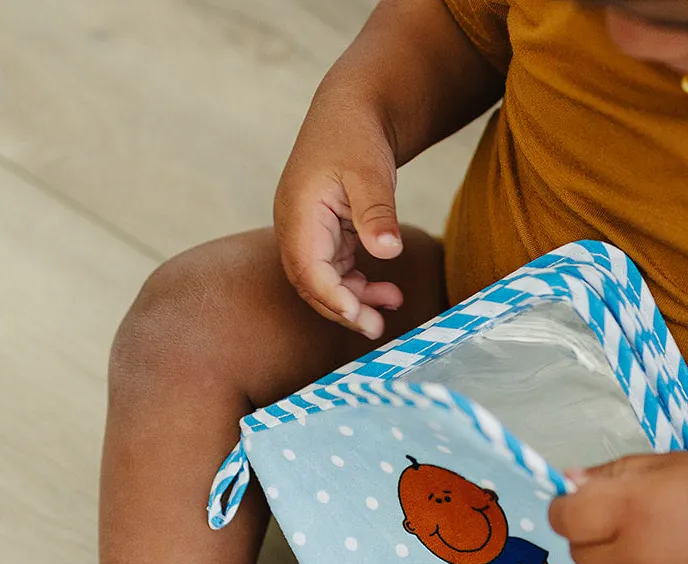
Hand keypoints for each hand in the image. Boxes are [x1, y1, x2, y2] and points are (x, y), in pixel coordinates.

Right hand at [273, 103, 404, 340]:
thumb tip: (388, 250)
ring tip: (392, 305)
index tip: (360, 317)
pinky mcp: (322, 233)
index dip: (333, 298)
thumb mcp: (371, 172)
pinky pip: (335, 270)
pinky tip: (385, 291)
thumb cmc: (357, 135)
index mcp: (298, 213)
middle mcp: (295, 226)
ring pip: (324, 280)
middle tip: (376, 329)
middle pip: (311, 283)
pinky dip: (357, 284)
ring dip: (354, 298)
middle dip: (343, 309)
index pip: (308, 269)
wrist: (353, 109)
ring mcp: (307, 231)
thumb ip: (377, 212)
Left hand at [547, 452, 687, 563]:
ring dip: (610, 562)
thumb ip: (611, 473)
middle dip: (592, 533)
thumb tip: (566, 485)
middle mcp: (635, 552)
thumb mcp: (667, 465)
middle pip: (577, 549)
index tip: (579, 504)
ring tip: (651, 544)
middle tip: (626, 521)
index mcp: (634, 506)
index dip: (566, 508)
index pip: (565, 517)